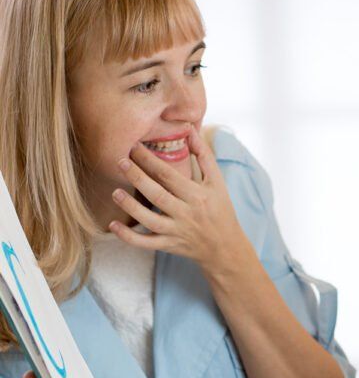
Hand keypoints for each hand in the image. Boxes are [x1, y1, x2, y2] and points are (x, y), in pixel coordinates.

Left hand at [109, 127, 248, 274]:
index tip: (134, 147)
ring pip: (149, 220)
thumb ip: (203, 156)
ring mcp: (177, 232)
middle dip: (137, 178)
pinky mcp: (169, 245)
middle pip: (157, 195)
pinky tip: (113, 226)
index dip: (150, 160)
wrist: (226, 247)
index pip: (169, 176)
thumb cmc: (221, 210)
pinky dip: (129, 237)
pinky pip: (146, 243)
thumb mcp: (217, 182)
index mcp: (197, 196)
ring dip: (130, 207)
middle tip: (120, 161)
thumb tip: (190, 130)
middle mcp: (187, 214)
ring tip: (115, 192)